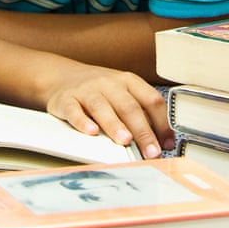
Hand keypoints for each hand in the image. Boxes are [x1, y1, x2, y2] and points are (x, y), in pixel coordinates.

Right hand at [44, 63, 173, 158]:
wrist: (62, 76)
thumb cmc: (99, 90)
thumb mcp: (123, 93)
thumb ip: (140, 113)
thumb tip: (159, 141)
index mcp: (128, 81)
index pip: (151, 99)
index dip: (161, 122)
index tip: (166, 143)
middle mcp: (109, 83)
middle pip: (129, 106)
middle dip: (142, 131)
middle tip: (151, 151)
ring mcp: (87, 90)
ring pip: (102, 106)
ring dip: (115, 124)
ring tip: (125, 140)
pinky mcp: (66, 99)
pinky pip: (74, 110)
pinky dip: (82, 121)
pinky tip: (91, 131)